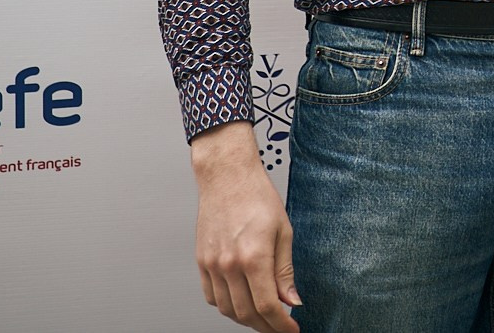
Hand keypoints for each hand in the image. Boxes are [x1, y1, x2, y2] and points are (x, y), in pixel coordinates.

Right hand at [190, 121, 300, 332]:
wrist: (227, 176)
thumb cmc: (257, 196)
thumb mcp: (283, 231)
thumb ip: (285, 271)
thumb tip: (292, 301)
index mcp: (254, 257)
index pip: (268, 306)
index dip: (281, 325)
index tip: (291, 330)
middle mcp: (229, 265)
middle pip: (246, 313)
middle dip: (266, 326)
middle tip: (280, 327)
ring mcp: (212, 265)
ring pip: (227, 309)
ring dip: (246, 319)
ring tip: (263, 317)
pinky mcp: (201, 261)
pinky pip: (211, 296)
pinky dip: (226, 306)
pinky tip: (241, 302)